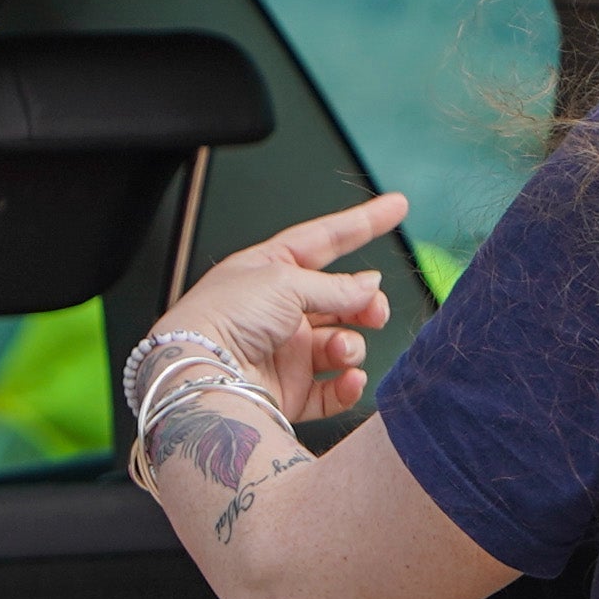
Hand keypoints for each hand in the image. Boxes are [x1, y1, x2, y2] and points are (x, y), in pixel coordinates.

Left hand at [160, 194, 408, 423]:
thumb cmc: (224, 318)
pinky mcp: (289, 390)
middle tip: (375, 310)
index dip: (362, 223)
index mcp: (268, 271)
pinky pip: (332, 389)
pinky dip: (347, 385)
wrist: (201, 374)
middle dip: (366, 303)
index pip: (324, 240)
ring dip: (350, 346)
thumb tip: (370, 284)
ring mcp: (285, 351)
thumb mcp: (285, 281)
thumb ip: (336, 285)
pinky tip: (349, 379)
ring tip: (341, 350)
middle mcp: (277, 310)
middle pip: (340, 299)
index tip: (396, 207)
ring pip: (341, 345)